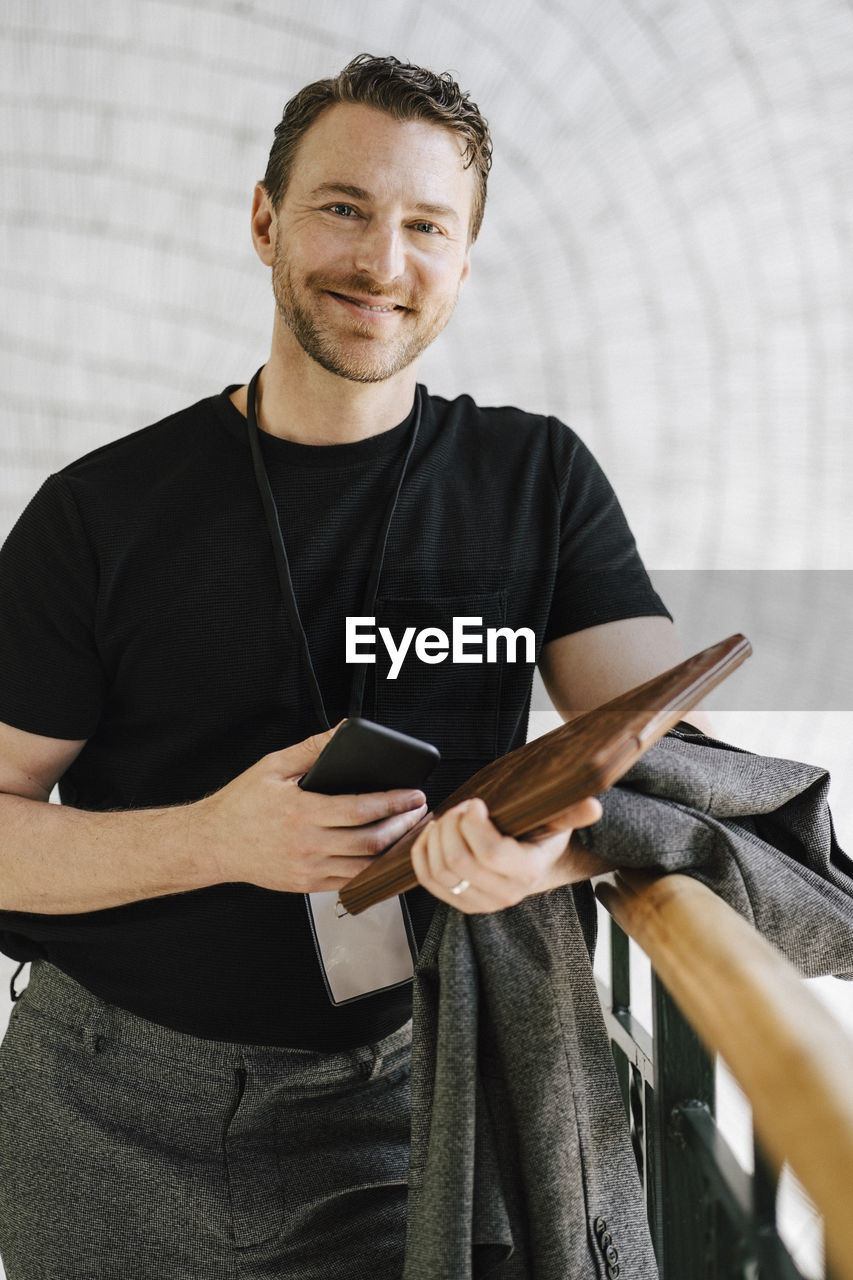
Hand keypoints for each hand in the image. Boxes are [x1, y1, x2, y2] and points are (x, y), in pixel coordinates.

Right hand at [195, 725, 427, 892]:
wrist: (212, 844)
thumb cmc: (241, 803)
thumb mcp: (272, 766)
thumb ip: (312, 748)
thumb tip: (344, 730)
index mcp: (301, 813)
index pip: (361, 810)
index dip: (394, 803)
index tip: (414, 794)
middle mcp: (307, 845)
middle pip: (371, 841)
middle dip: (403, 826)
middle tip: (420, 812)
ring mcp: (307, 869)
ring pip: (364, 866)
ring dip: (394, 850)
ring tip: (410, 832)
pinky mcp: (306, 885)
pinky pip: (348, 882)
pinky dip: (372, 869)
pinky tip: (384, 854)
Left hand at [410, 796, 608, 913]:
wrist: (531, 864)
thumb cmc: (540, 836)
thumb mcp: (557, 821)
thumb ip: (571, 812)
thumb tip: (593, 807)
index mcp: (528, 872)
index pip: (490, 853)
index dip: (474, 823)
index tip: (477, 804)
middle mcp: (504, 895)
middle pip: (459, 860)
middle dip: (452, 825)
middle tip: (463, 808)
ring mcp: (479, 903)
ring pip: (439, 870)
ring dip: (436, 836)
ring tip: (450, 818)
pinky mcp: (458, 902)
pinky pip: (427, 879)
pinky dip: (422, 851)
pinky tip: (434, 833)